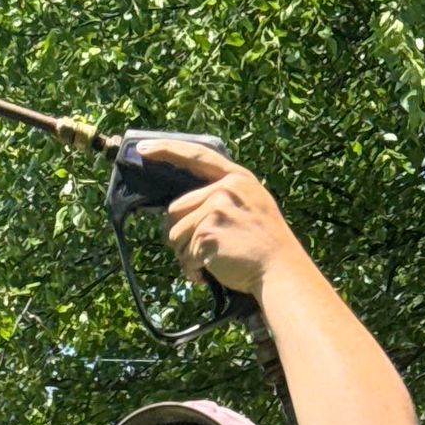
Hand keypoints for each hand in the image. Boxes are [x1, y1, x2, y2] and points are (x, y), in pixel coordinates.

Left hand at [134, 136, 306, 298]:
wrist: (280, 270)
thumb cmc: (263, 245)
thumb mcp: (251, 206)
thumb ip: (223, 196)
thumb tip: (180, 208)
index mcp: (237, 178)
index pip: (196, 156)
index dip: (167, 150)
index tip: (143, 149)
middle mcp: (226, 188)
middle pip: (175, 208)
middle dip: (179, 234)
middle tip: (198, 251)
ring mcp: (216, 208)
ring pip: (175, 234)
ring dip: (185, 255)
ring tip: (207, 264)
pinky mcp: (208, 232)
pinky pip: (185, 254)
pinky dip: (192, 269)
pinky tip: (207, 274)